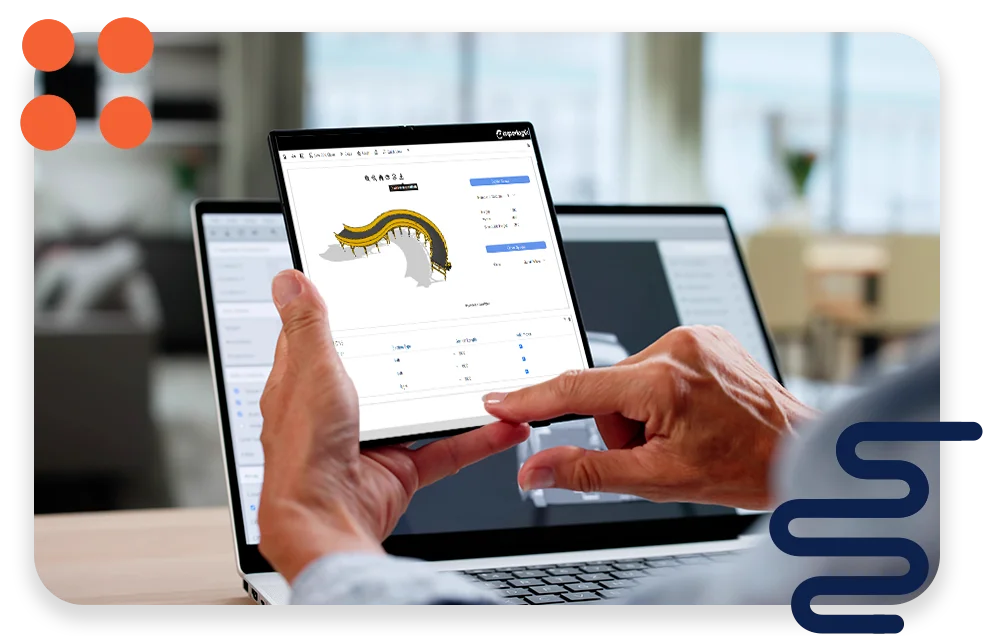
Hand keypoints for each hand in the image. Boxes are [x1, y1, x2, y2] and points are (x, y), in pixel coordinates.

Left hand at [258, 270, 529, 581]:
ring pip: (420, 409)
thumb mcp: (310, 370)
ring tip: (483, 371)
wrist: (326, 521)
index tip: (370, 291)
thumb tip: (288, 280)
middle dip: (410, 350)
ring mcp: (371, 440)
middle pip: (379, 371)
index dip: (342, 314)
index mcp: (306, 385)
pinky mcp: (400, 468)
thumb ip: (307, 326)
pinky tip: (503, 424)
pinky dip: (477, 439)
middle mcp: (338, 413)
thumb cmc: (304, 453)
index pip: (321, 340)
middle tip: (442, 320)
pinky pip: (446, 448)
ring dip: (451, 395)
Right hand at [483, 325, 816, 510]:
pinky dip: (659, 393)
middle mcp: (677, 346)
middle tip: (657, 450)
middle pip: (606, 389)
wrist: (797, 449)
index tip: (499, 400)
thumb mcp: (656, 480)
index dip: (531, 398)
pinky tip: (691, 411)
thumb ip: (586, 472)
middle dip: (619, 425)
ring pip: (629, 379)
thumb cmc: (743, 466)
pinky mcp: (704, 335)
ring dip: (640, 411)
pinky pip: (655, 364)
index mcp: (663, 381)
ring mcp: (693, 336)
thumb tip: (536, 469)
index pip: (576, 389)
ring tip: (681, 432)